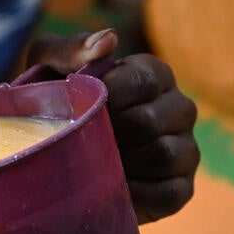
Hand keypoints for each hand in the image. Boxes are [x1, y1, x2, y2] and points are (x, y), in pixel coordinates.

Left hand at [24, 29, 198, 223]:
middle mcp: (178, 108)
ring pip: (164, 155)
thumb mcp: (48, 67)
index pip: (144, 79)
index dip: (108, 97)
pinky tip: (111, 189)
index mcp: (153, 74)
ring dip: (121, 163)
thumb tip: (109, 40)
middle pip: (150, 119)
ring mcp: (184, 149)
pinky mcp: (181, 188)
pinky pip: (170, 193)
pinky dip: (137, 194)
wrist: (50, 158)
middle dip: (109, 133)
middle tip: (80, 142)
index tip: (80, 110)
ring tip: (93, 164)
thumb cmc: (53, 103)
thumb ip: (72, 47)